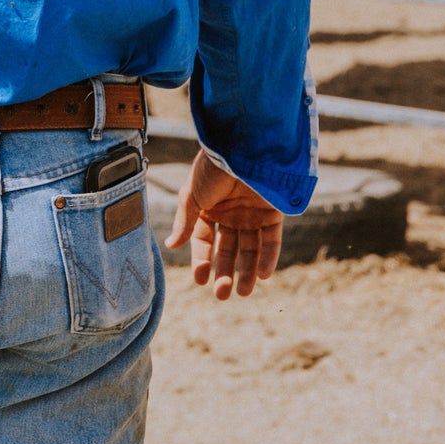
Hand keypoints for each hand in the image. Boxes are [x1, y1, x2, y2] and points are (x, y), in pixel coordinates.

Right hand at [167, 149, 282, 298]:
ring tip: (243, 292)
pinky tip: (261, 275)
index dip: (202, 260)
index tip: (200, 281)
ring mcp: (252, 214)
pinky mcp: (273, 212)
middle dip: (225, 272)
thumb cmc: (212, 168)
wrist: (242, 148)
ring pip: (250, 249)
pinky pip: (271, 240)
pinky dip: (267, 258)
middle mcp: (231, 213)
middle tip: (223, 295)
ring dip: (247, 271)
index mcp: (208, 208)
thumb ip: (184, 222)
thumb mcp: (191, 196)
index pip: (204, 240)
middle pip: (228, 249)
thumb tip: (171, 245)